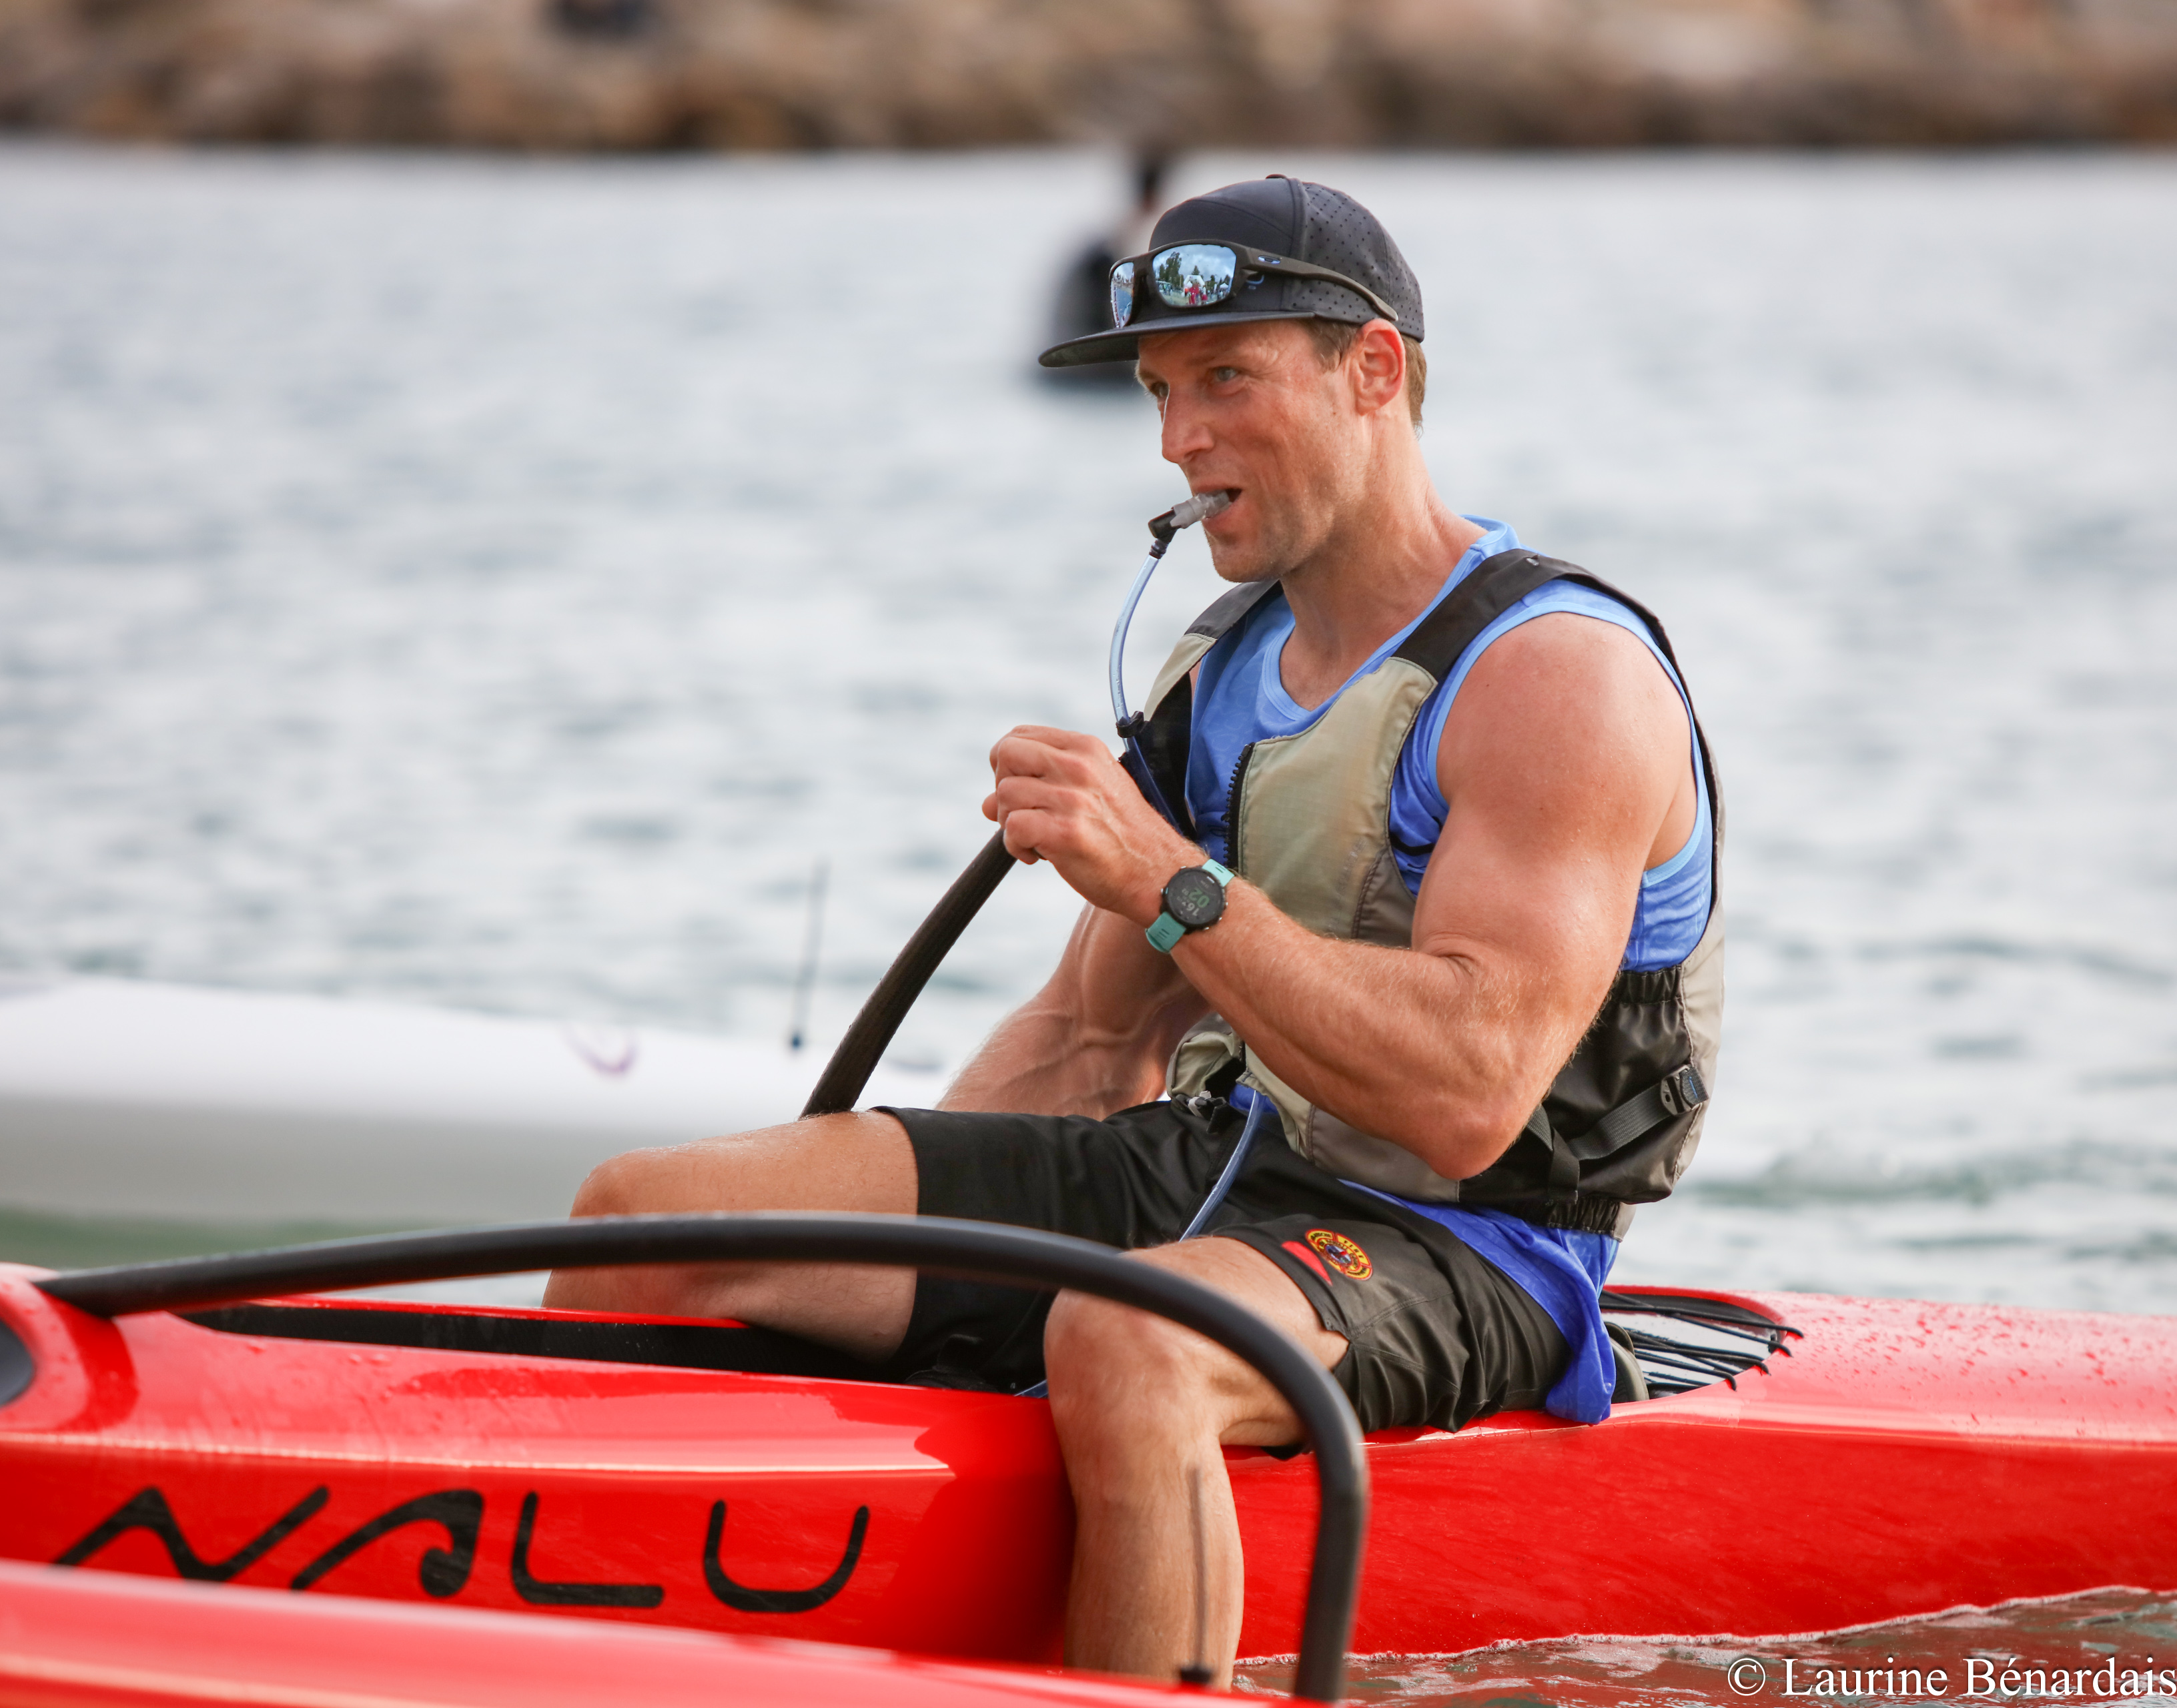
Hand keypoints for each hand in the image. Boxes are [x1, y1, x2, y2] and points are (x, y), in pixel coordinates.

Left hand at [983, 726, 1199, 924]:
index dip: (1007, 763)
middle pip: (1005, 755)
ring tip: (1037, 840)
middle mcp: (1078, 767)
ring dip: (1009, 823)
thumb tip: (986, 803)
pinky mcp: (1065, 833)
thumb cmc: (1124, 836)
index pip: (1019, 736)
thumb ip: (1044, 785)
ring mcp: (1072, 799)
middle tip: (1024, 813)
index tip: (1023, 788)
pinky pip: (1012, 827)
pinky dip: (1015, 847)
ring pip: (1003, 795)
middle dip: (1002, 786)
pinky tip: (1038, 856)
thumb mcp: (1093, 791)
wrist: (1160, 874)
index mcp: (1085, 749)